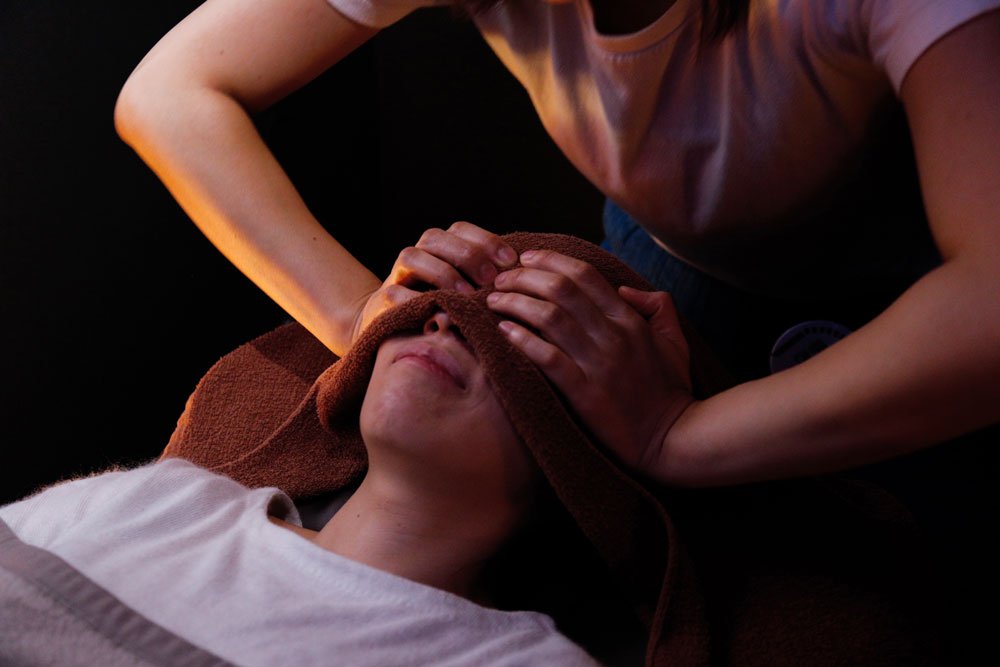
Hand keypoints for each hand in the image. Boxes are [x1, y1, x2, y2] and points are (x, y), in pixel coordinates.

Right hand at [351, 222, 517, 343]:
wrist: (398, 328)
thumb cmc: (447, 310)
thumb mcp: (471, 293)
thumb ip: (489, 282)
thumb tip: (527, 279)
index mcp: (441, 246)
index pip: (462, 230)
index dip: (487, 242)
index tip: (511, 262)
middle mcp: (419, 253)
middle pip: (438, 237)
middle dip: (467, 255)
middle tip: (491, 279)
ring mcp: (398, 274)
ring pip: (412, 255)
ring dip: (442, 272)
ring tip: (465, 294)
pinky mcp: (384, 299)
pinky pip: (393, 292)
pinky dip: (414, 300)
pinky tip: (437, 312)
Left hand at [486, 249, 695, 476]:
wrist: (670, 438)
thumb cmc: (669, 389)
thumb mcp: (674, 339)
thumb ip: (658, 305)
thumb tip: (625, 290)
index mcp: (630, 320)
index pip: (585, 275)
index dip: (550, 260)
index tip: (526, 258)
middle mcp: (613, 336)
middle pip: (561, 289)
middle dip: (524, 277)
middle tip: (500, 278)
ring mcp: (599, 364)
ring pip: (549, 318)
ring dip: (516, 303)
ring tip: (494, 301)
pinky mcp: (585, 393)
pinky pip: (547, 358)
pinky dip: (523, 340)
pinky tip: (504, 331)